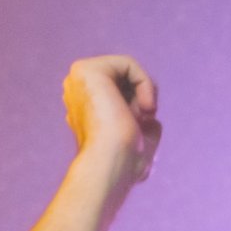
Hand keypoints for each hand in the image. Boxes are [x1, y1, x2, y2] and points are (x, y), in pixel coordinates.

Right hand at [61, 54, 161, 190]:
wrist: (110, 166)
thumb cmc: (124, 164)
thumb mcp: (139, 145)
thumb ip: (144, 128)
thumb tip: (153, 120)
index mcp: (84, 105)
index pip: (122, 91)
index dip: (140, 106)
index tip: (143, 126)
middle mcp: (76, 89)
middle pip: (125, 78)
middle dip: (141, 98)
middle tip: (142, 121)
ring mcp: (78, 78)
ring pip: (127, 69)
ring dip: (144, 92)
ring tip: (141, 116)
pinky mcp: (87, 70)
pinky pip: (128, 63)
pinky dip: (145, 83)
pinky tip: (145, 107)